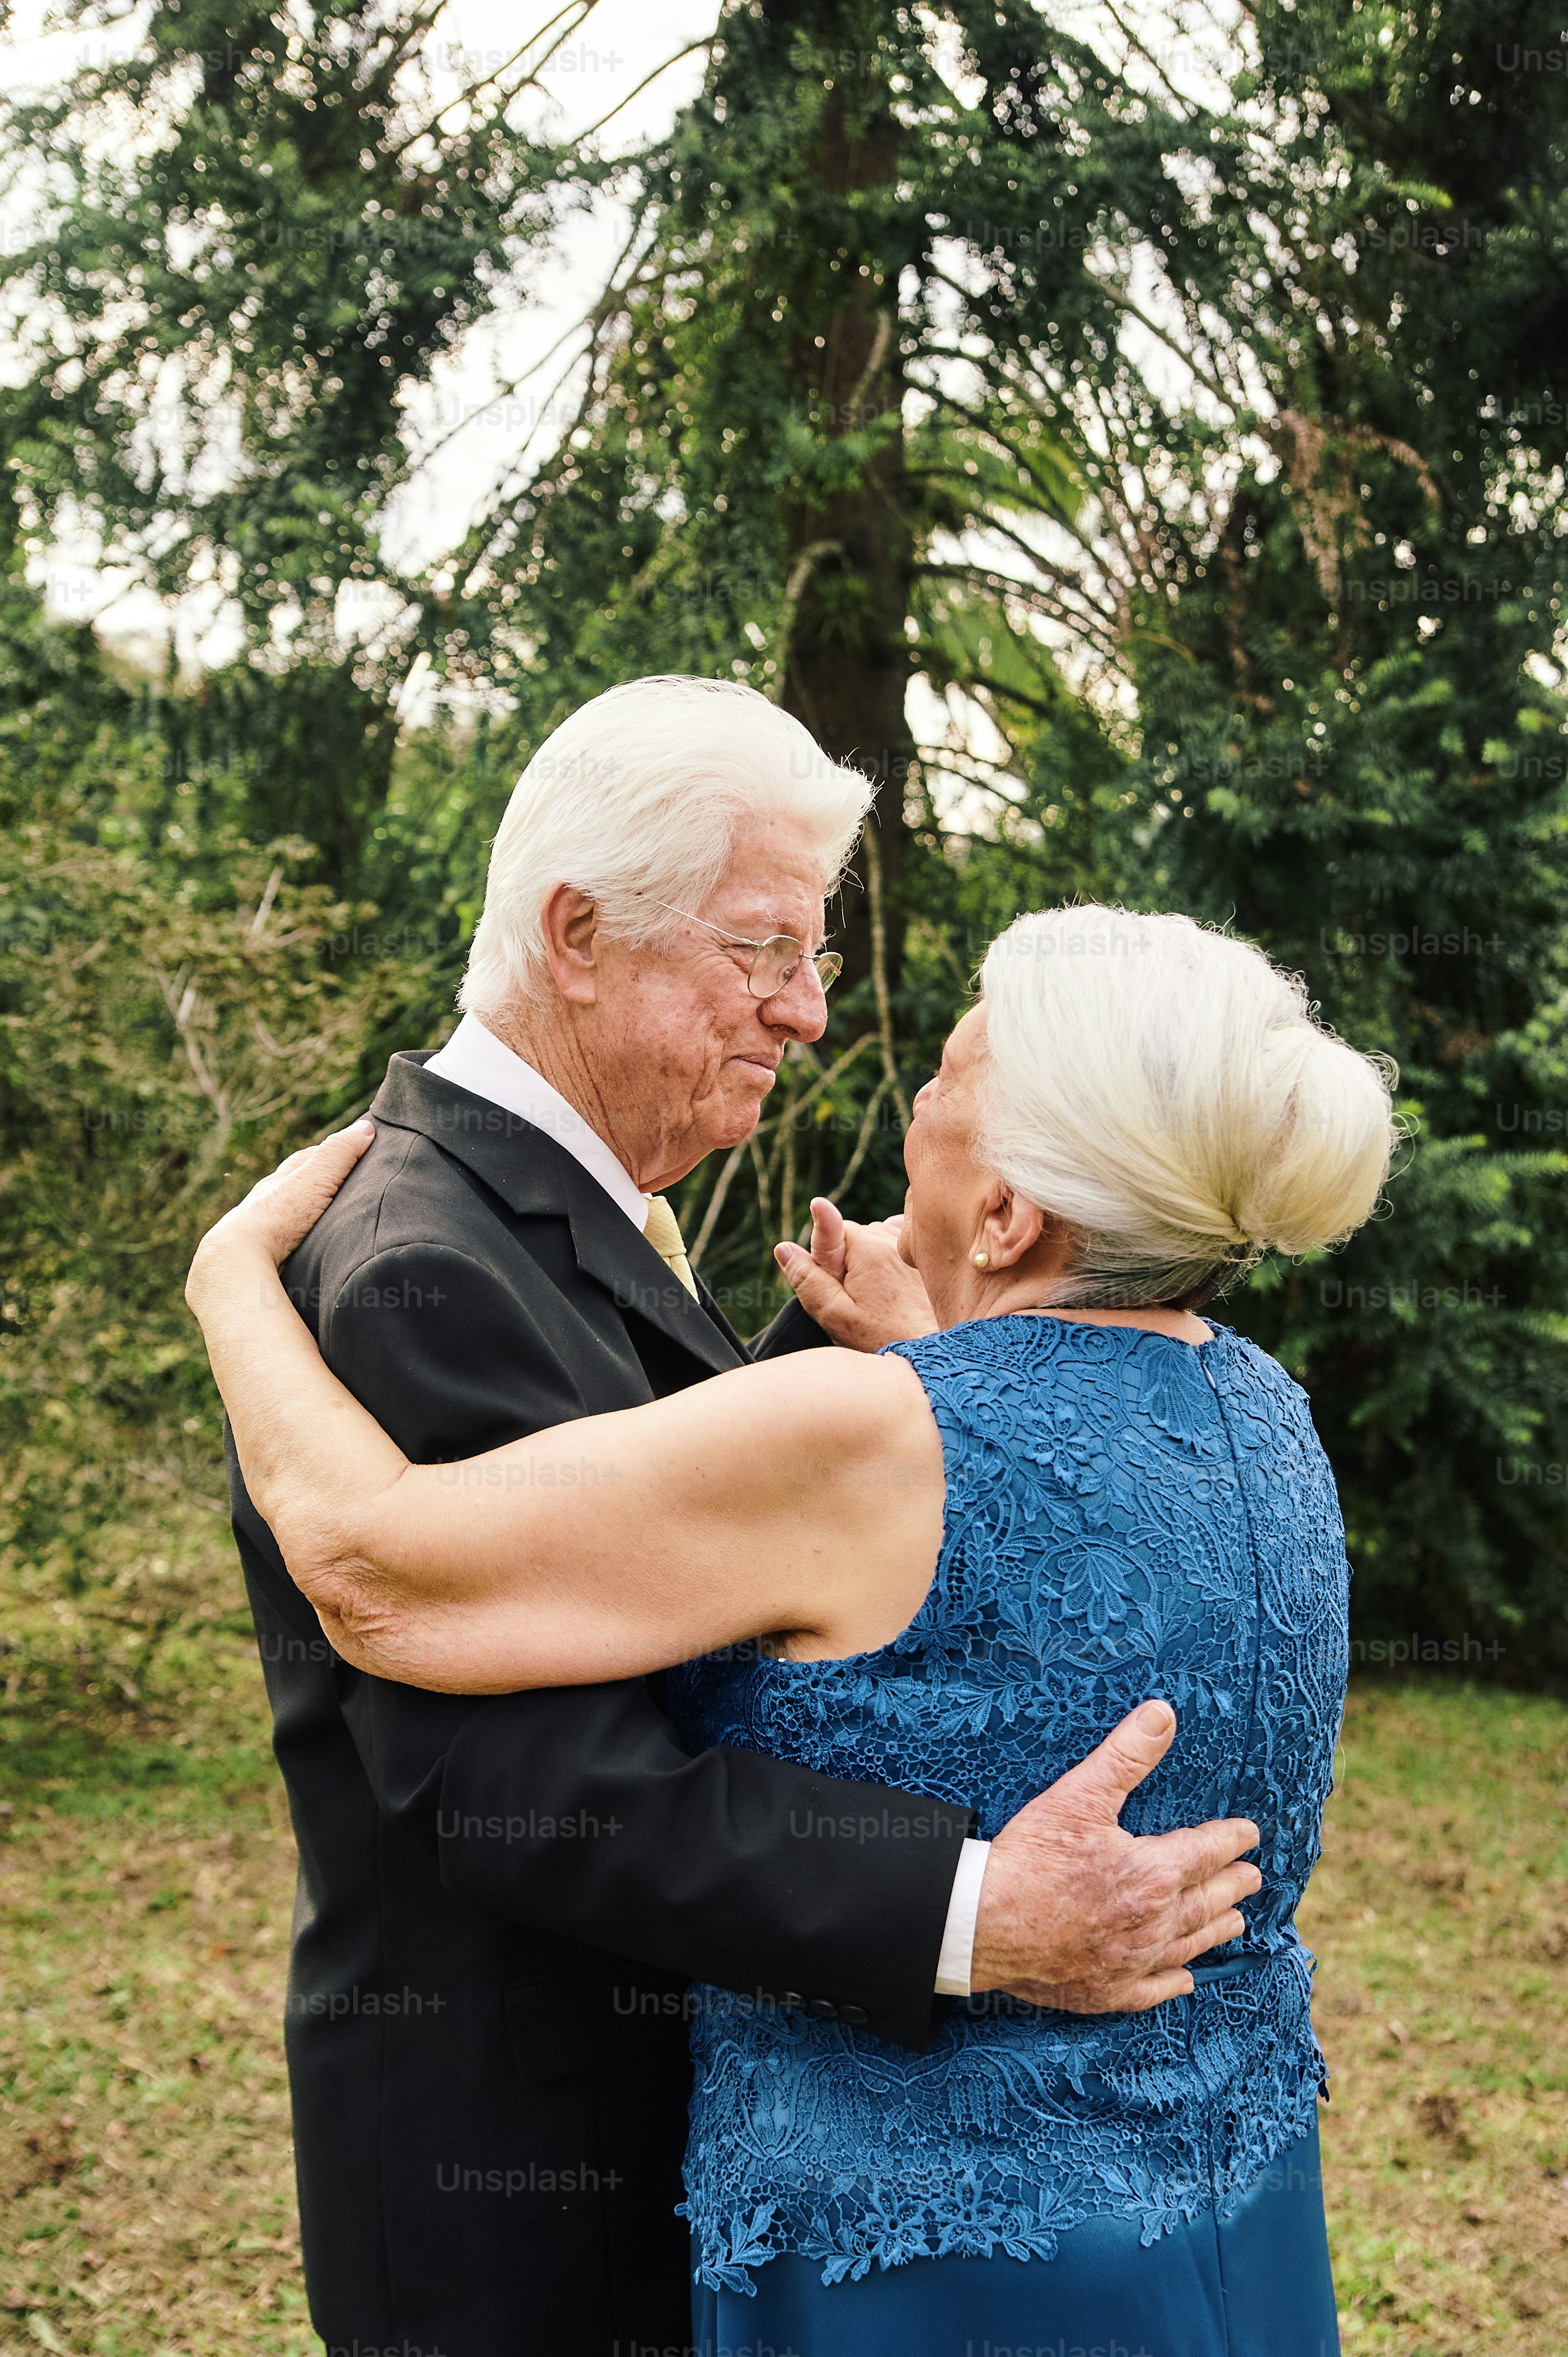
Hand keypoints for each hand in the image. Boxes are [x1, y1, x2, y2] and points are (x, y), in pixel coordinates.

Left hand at [185, 1119, 374, 1316]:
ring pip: (279, 1218)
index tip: (350, 1153)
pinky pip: (274, 1247)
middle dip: (310, 1186)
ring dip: (297, 1218)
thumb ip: (339, 1155)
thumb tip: (367, 1127)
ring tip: (319, 1226)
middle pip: (289, 1188)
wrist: (236, 1261)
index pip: (305, 1161)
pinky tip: (297, 1254)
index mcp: (278, 1183)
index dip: (327, 1156)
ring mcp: (254, 1232)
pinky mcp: (252, 1260)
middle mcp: (262, 1203)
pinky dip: (289, 1245)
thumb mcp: (316, 1180)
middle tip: (336, 1188)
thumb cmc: (278, 1217)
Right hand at [773, 1196, 937, 1351]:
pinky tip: (896, 1284)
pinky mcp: (929, 1255)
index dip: (825, 1254)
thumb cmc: (882, 1339)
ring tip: (878, 1299)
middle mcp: (892, 1239)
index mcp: (867, 1249)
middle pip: (854, 1237)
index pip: (831, 1229)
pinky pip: (899, 1242)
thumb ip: (808, 1279)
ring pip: (876, 1240)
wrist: (934, 1354)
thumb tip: (784, 1248)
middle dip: (847, 1261)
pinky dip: (891, 1256)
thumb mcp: (835, 1315)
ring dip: (870, 1260)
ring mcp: (913, 1245)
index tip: (829, 1259)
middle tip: (855, 1299)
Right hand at [969, 1701, 1261, 2011]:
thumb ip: (1126, 1755)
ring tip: (1236, 1920)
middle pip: (1207, 1901)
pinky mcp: (1106, 1991)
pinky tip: (1185, 1979)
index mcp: (1152, 1874)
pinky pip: (1153, 1990)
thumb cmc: (1030, 1858)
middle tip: (1253, 1877)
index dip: (1231, 1839)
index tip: (1249, 1834)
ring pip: (1189, 1945)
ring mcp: (1131, 1962)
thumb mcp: (1079, 1795)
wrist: (984, 1924)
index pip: (1207, 1852)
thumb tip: (1164, 1714)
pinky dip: (1174, 1982)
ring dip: (1216, 1929)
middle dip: (1233, 1885)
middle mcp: (1152, 1923)